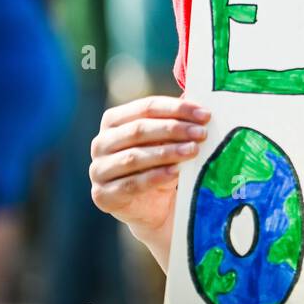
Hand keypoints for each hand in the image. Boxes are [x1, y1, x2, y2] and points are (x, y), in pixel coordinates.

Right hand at [90, 94, 209, 267]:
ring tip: (193, 151)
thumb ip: (178, 119)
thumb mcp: (170, 140)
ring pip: (134, 157)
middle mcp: (101, 143)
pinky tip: (176, 172)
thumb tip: (195, 94)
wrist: (155, 208)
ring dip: (167, 152)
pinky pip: (131, 184)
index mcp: (113, 121)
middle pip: (138, 130)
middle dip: (174, 129)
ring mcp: (99, 170)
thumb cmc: (162, 164)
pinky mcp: (103, 195)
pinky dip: (155, 177)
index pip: (146, 107)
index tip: (205, 114)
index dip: (177, 109)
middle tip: (202, 133)